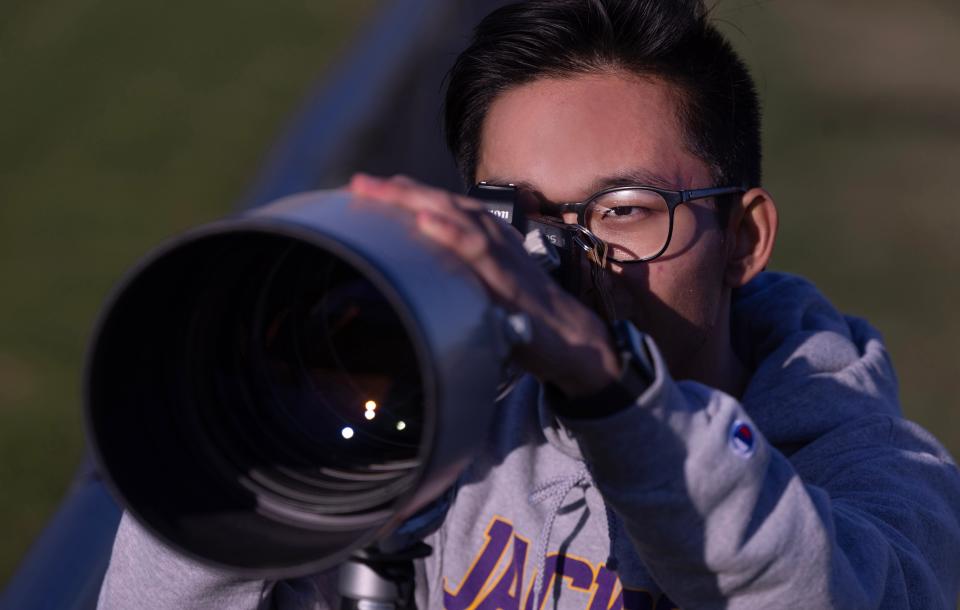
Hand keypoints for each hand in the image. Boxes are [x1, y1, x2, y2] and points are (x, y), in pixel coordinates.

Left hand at [348, 174, 619, 397]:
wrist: (574, 340)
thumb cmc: (529, 315)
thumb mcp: (488, 288)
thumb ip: (461, 275)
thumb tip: (422, 278)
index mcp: (488, 238)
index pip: (442, 207)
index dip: (407, 195)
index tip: (369, 187)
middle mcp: (494, 239)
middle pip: (443, 205)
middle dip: (401, 192)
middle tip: (360, 184)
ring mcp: (503, 258)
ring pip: (458, 219)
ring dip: (419, 202)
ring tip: (384, 191)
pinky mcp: (510, 283)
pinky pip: (480, 254)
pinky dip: (452, 234)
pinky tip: (426, 223)